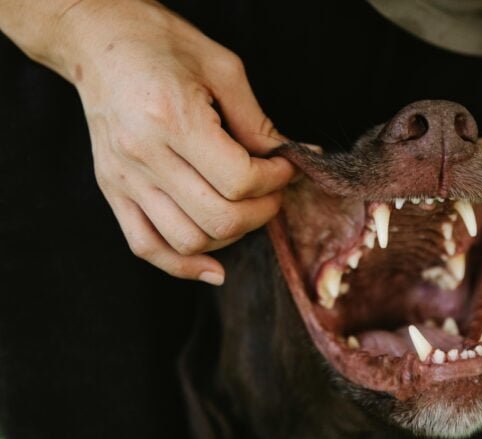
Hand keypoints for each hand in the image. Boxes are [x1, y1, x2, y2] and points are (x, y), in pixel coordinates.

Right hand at [55, 1, 294, 283]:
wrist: (98, 41)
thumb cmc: (161, 45)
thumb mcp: (222, 69)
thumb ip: (258, 121)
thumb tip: (295, 155)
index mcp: (173, 119)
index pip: (239, 180)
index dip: (276, 179)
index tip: (285, 167)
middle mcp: (144, 156)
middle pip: (219, 217)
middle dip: (262, 211)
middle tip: (273, 191)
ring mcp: (124, 178)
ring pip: (188, 241)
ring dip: (230, 235)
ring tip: (245, 210)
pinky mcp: (113, 190)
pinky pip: (146, 246)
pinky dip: (183, 265)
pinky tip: (213, 266)